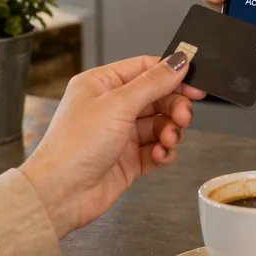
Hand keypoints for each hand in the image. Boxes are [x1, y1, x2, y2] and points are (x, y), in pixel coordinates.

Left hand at [19, 54, 204, 236]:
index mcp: (102, 84)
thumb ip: (153, 83)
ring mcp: (119, 134)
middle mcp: (111, 107)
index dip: (171, 74)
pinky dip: (163, 152)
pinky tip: (160, 155)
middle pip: (157, 98)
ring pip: (159, 125)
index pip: (145, 69)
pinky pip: (156, 149)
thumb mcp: (118, 104)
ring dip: (170, 131)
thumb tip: (178, 62)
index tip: (195, 83)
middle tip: (182, 117)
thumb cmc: (74, 145)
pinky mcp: (127, 160)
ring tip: (168, 140)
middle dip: (174, 107)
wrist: (60, 193)